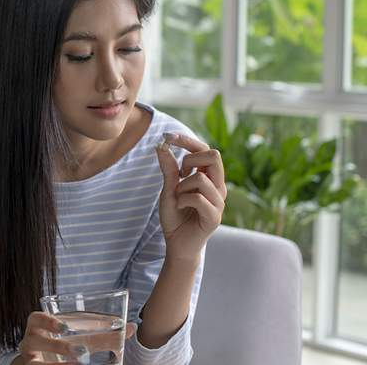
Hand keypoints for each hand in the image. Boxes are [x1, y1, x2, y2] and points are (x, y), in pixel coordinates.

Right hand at [13, 312, 136, 364]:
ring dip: (57, 364)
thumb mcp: (82, 339)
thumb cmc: (65, 345)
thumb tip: (133, 327)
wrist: (44, 361)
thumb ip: (104, 335)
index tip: (65, 327)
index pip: (36, 318)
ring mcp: (29, 360)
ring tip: (79, 364)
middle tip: (81, 351)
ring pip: (34, 362)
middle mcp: (29, 342)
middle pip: (34, 341)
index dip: (47, 321)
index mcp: (38, 326)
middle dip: (57, 347)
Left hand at [154, 132, 225, 262]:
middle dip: (190, 159)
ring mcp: (219, 202)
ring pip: (200, 178)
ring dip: (181, 186)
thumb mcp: (168, 188)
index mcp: (209, 178)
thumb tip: (161, 145)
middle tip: (179, 174)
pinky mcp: (214, 217)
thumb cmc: (175, 215)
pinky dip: (182, 200)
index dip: (188, 140)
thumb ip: (169, 169)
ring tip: (178, 198)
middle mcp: (218, 187)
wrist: (177, 244)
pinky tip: (180, 207)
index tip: (168, 136)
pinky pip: (198, 198)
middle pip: (214, 155)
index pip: (206, 150)